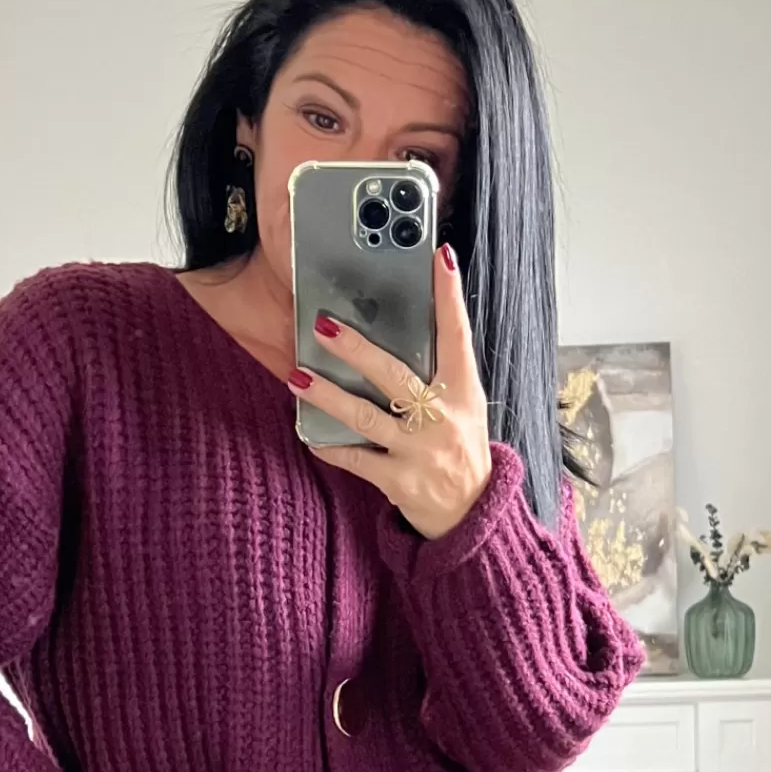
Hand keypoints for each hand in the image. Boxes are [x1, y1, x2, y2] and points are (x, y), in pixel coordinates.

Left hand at [289, 243, 491, 540]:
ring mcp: (418, 451)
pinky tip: (309, 434)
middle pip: (393, 375)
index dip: (449, 296)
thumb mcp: (465, 406)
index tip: (438, 258)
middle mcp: (441, 418)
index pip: (457, 335)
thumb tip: (408, 326)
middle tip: (324, 326)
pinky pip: (356, 459)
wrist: (473, 513)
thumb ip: (441, 372)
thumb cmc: (462, 449)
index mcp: (462, 391)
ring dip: (327, 396)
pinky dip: (330, 447)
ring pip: (365, 417)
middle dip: (357, 350)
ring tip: (296, 377)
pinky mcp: (398, 480)